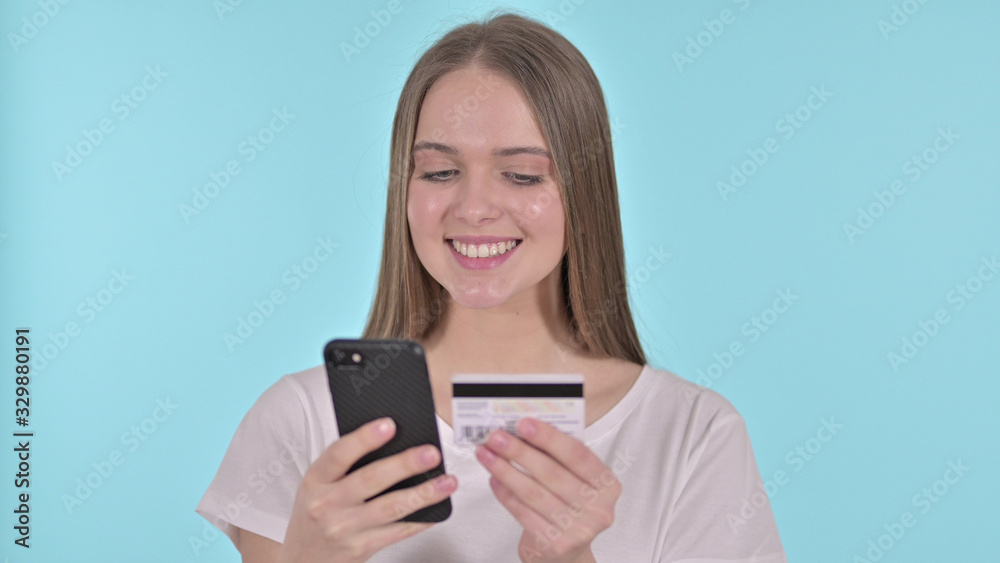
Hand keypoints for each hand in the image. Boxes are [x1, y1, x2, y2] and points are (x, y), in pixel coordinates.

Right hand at [278, 417, 456, 562]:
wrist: (301, 560)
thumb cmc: (316, 513)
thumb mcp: (318, 485)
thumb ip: (346, 465)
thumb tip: (393, 440)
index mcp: (315, 480)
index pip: (339, 454)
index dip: (364, 438)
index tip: (389, 424)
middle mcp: (327, 504)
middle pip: (371, 479)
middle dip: (405, 464)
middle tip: (431, 453)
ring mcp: (344, 528)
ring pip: (391, 507)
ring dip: (423, 493)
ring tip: (447, 481)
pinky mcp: (361, 548)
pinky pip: (398, 531)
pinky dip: (421, 519)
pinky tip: (437, 509)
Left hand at [476, 418, 618, 562]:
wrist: (568, 550)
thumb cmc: (570, 505)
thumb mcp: (575, 479)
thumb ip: (558, 457)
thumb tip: (524, 431)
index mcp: (607, 485)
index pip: (578, 455)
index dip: (549, 437)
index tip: (524, 424)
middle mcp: (598, 509)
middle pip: (552, 473)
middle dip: (519, 451)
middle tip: (497, 437)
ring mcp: (578, 529)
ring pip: (534, 493)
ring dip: (505, 470)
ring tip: (487, 455)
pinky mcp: (556, 544)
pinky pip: (524, 514)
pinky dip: (506, 494)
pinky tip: (494, 479)